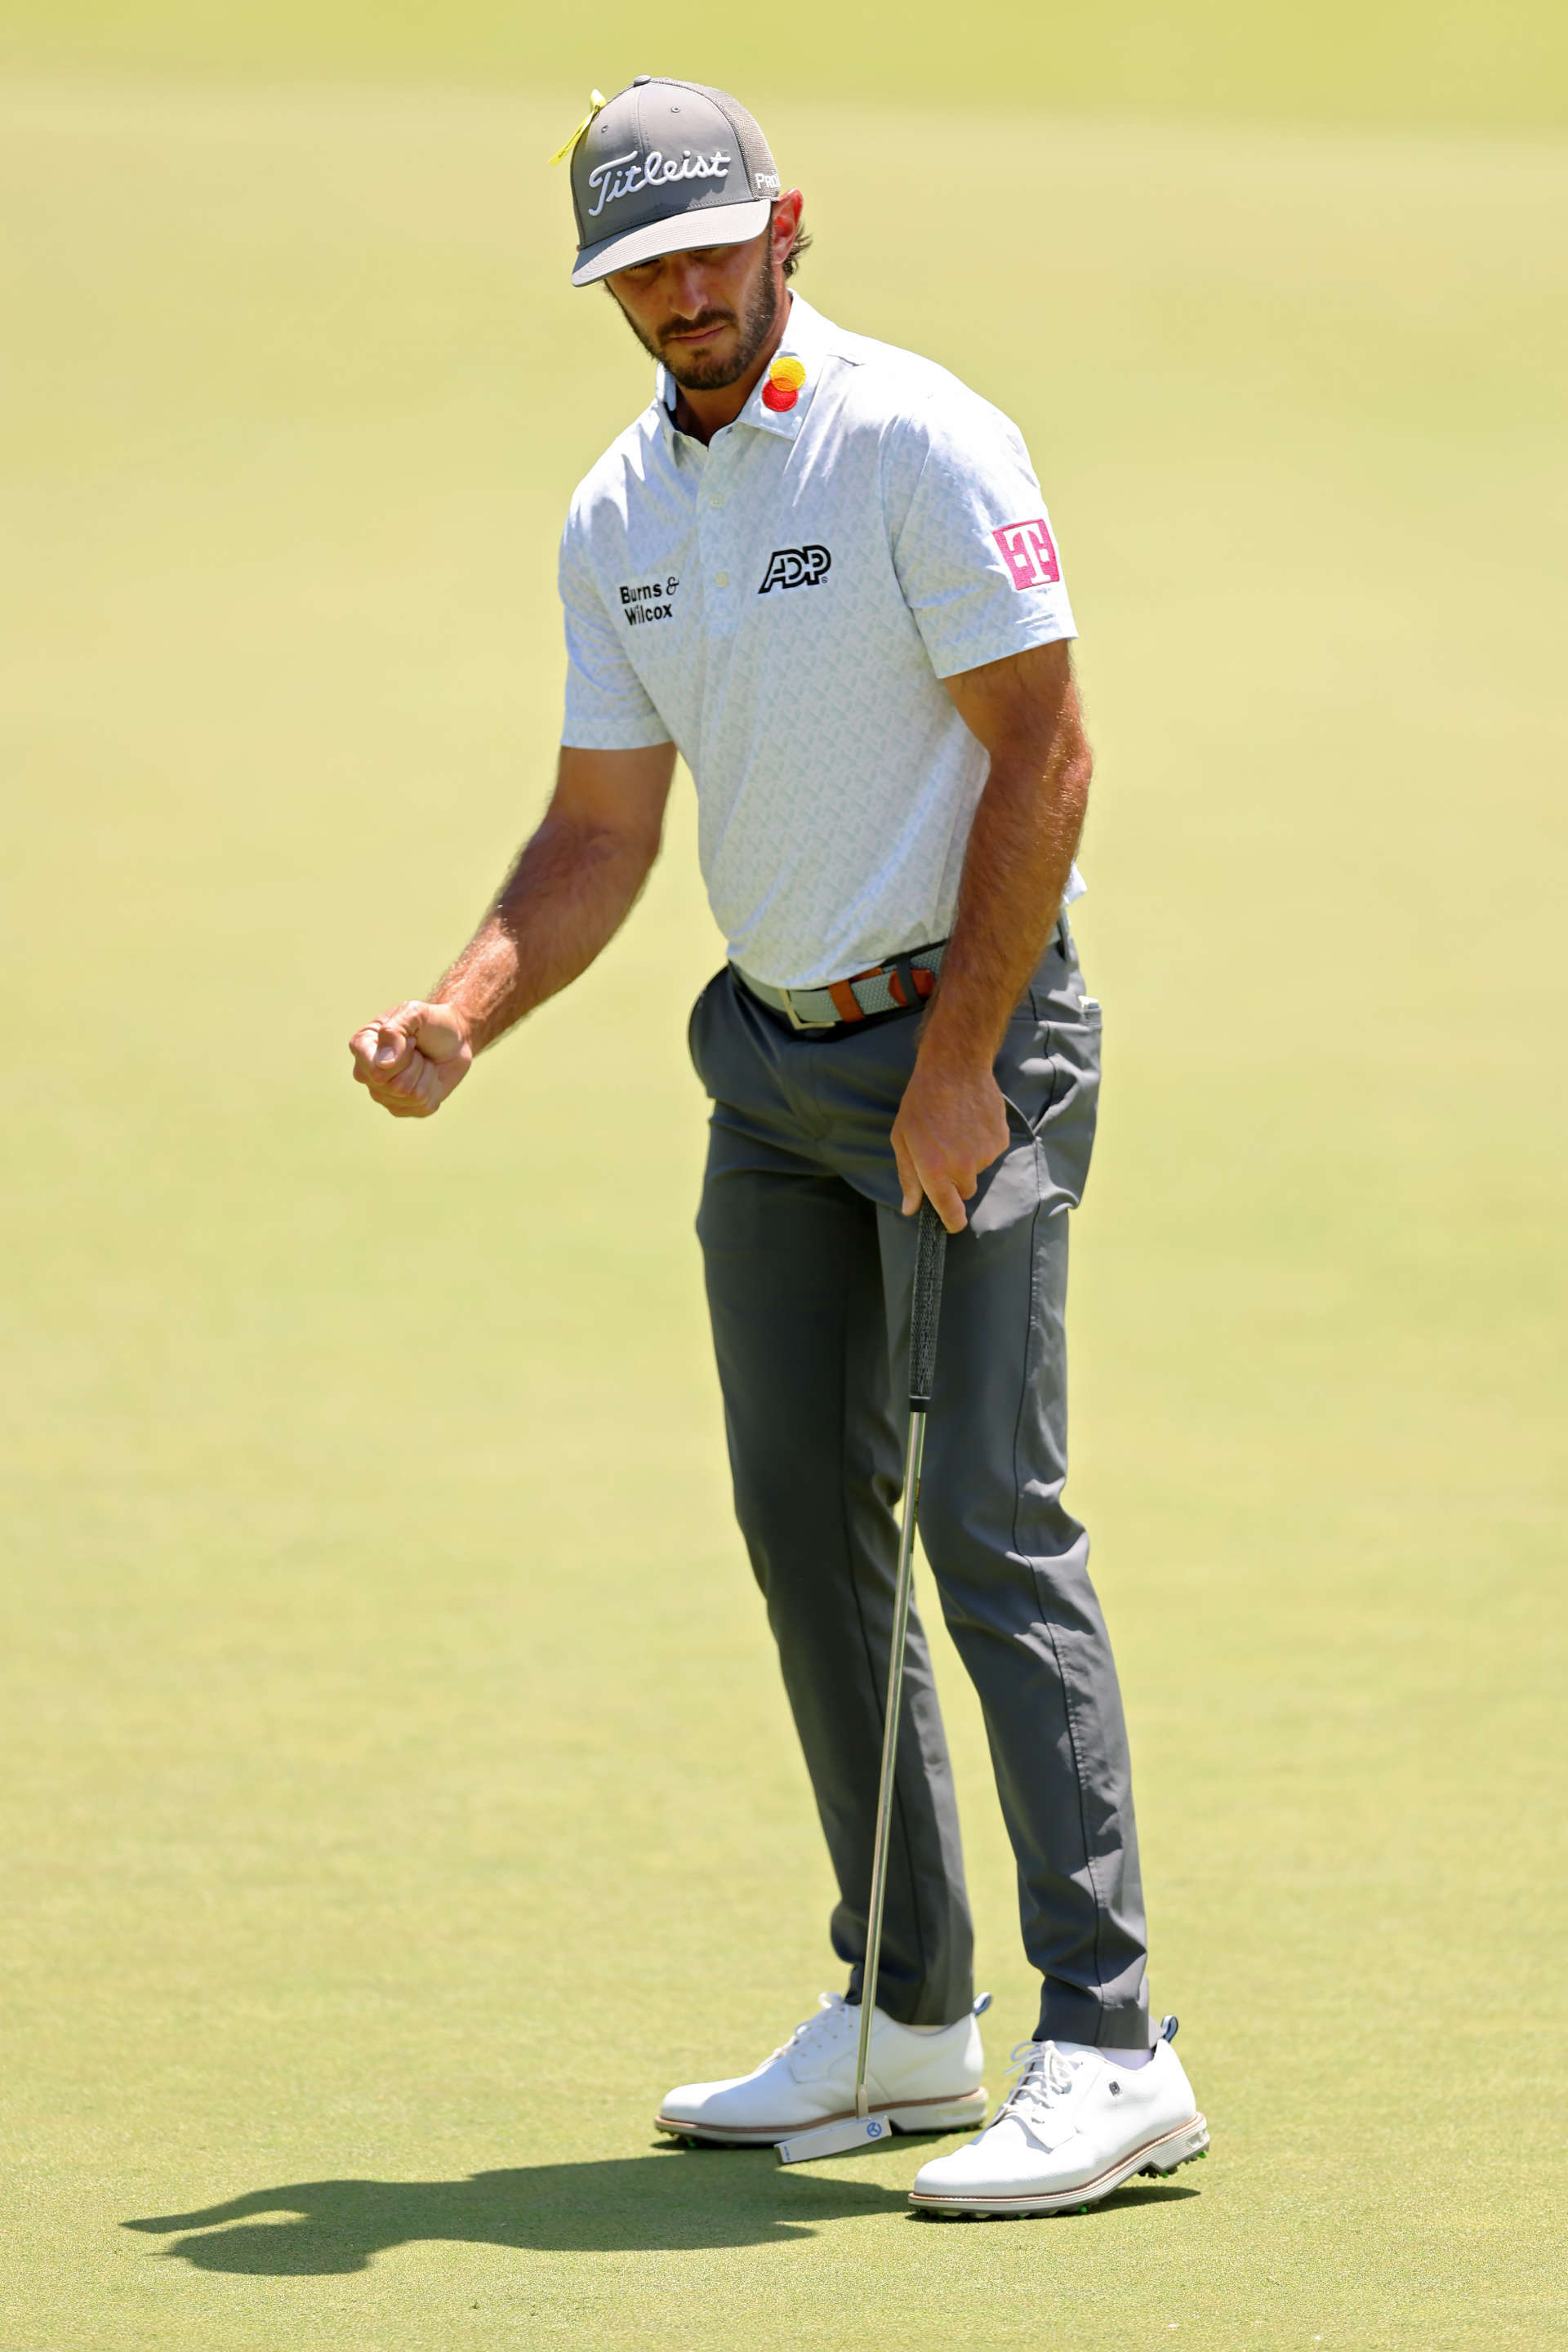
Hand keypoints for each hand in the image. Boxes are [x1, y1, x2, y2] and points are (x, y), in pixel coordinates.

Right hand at [348, 1000, 472, 1118]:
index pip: (374, 1070)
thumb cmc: (431, 1023)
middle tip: (418, 1050)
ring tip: (423, 1060)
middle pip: (394, 1086)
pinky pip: (423, 1106)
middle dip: (416, 1064)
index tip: (411, 1040)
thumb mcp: (414, 1013)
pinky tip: (429, 1075)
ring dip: (426, 1074)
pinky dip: (434, 1088)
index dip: (401, 1058)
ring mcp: (383, 1094)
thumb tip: (383, 1065)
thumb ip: (394, 1031)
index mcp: (362, 1046)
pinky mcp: (402, 1108)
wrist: (455, 1037)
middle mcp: (366, 1073)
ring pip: (411, 1095)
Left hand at [890, 1049, 1009, 1232]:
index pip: (951, 1213)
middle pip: (964, 1191)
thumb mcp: (902, 1139)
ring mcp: (985, 1154)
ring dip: (968, 1158)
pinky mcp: (1001, 1140)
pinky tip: (971, 1122)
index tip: (950, 1223)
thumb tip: (911, 1208)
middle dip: (954, 1179)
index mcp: (935, 1170)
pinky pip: (991, 1152)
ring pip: (978, 1170)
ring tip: (956, 1129)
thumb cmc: (921, 1102)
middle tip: (943, 1151)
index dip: (951, 1222)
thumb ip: (908, 1178)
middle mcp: (963, 1167)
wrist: (955, 1067)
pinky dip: (982, 1143)